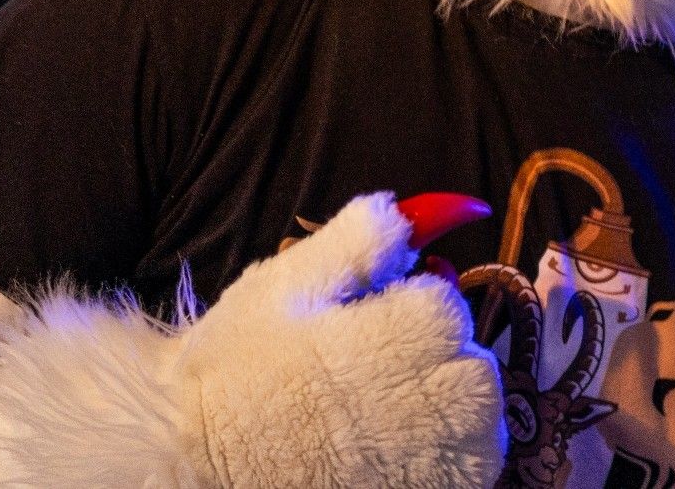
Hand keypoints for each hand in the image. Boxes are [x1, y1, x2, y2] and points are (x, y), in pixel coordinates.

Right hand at [0, 191, 506, 488]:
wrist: (192, 468)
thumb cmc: (229, 377)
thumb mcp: (280, 290)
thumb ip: (354, 244)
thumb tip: (402, 211)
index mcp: (400, 334)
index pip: (446, 301)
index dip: (409, 304)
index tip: (370, 319)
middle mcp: (430, 398)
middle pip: (475, 360)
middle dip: (438, 354)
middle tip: (380, 367)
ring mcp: (434, 459)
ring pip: (482, 416)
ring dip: (455, 406)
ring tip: (395, 411)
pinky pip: (475, 470)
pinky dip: (456, 455)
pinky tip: (407, 451)